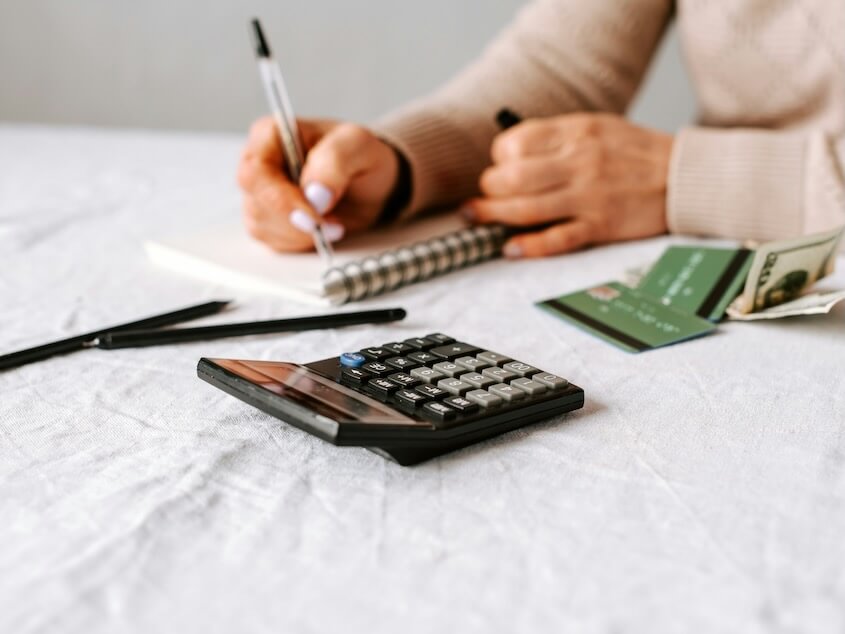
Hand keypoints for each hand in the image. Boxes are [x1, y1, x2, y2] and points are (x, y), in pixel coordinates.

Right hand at [237, 117, 398, 251]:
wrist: (369, 181)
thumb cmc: (359, 155)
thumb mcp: (358, 145)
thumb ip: (336, 161)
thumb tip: (314, 194)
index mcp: (270, 135)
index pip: (255, 171)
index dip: (281, 199)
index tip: (314, 215)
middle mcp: (258, 164)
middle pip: (256, 203)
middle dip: (295, 222)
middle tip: (332, 224)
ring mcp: (260, 195)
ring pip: (261, 226)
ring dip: (300, 234)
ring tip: (334, 222)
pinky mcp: (268, 221)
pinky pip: (272, 241)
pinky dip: (300, 242)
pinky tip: (323, 230)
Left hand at [464, 113, 672, 257]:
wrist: (685, 177)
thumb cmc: (636, 152)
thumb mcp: (597, 126)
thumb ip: (557, 136)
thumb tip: (510, 151)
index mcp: (576, 132)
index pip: (515, 143)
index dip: (498, 158)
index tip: (498, 168)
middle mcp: (579, 161)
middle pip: (512, 178)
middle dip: (489, 189)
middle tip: (484, 197)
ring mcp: (589, 196)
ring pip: (526, 208)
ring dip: (494, 216)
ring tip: (477, 219)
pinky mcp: (601, 225)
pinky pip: (557, 238)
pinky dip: (529, 246)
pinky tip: (511, 248)